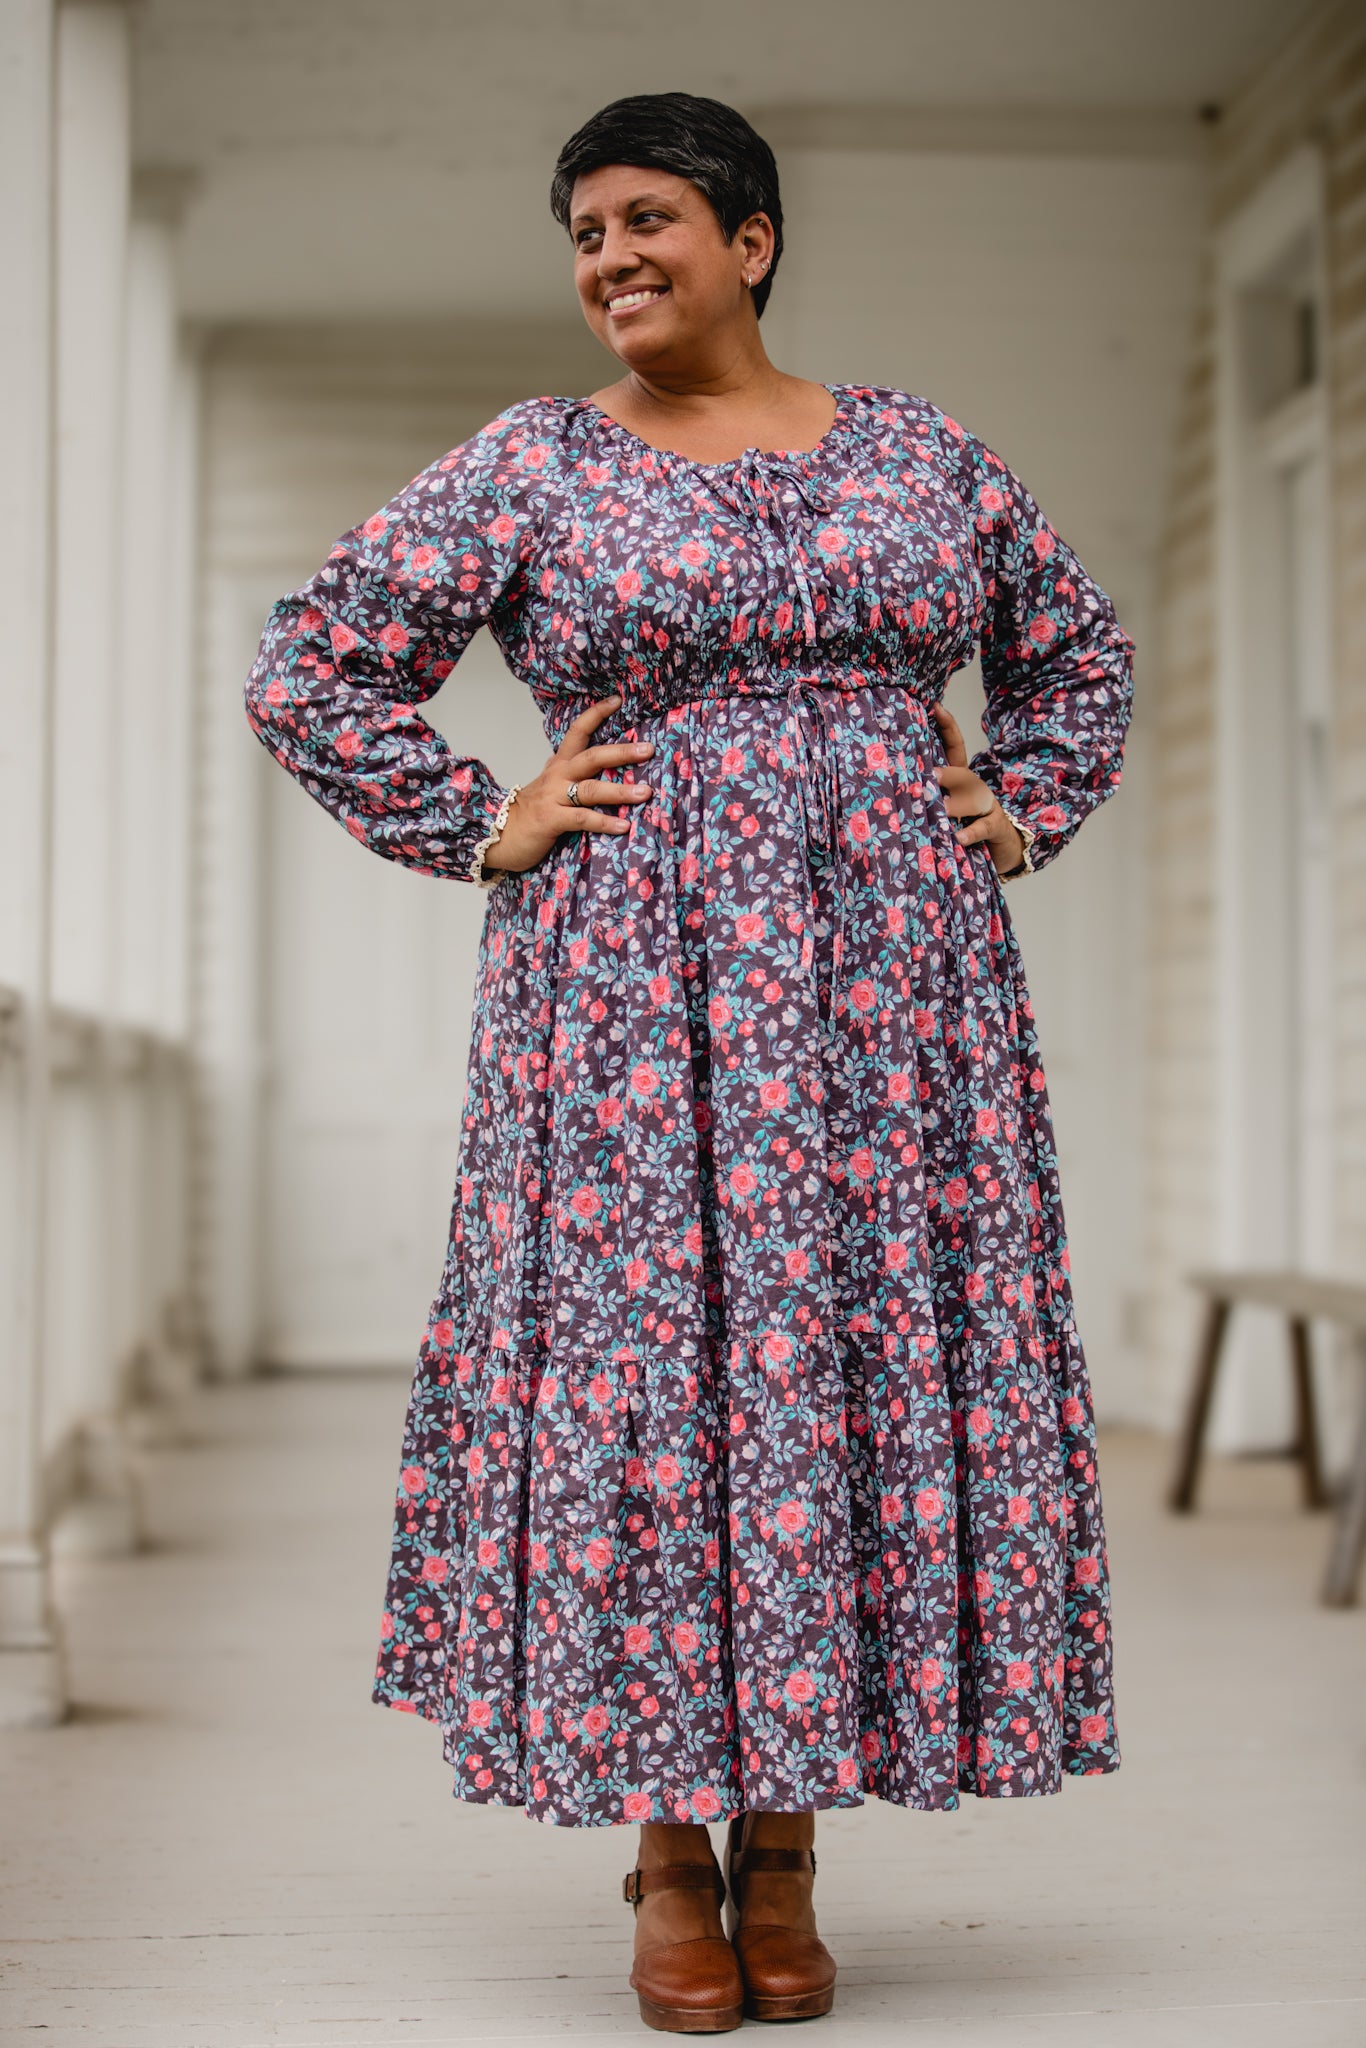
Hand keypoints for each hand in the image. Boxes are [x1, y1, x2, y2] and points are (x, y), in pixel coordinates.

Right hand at [483, 695, 653, 873]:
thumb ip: (563, 771)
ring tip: (645, 792)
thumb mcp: (547, 784)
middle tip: (648, 749)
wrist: (498, 834)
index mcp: (559, 765)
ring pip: (591, 789)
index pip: (578, 732)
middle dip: (622, 752)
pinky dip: (604, 822)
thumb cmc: (529, 812)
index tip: (618, 700)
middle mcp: (557, 776)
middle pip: (592, 757)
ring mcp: (554, 797)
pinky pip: (582, 819)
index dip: (596, 714)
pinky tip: (623, 826)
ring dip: (620, 790)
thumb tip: (576, 758)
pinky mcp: (552, 820)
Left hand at [932, 703, 1024, 876]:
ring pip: (973, 799)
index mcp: (959, 777)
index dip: (947, 725)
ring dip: (957, 805)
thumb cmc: (963, 821)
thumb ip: (927, 790)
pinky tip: (959, 836)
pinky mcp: (994, 825)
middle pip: (962, 773)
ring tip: (942, 809)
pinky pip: (982, 827)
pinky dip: (970, 832)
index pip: (954, 746)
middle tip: (931, 775)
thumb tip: (896, 778)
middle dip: (949, 773)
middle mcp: (974, 787)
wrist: (1000, 844)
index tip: (935, 706)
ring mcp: (987, 804)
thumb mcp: (943, 804)